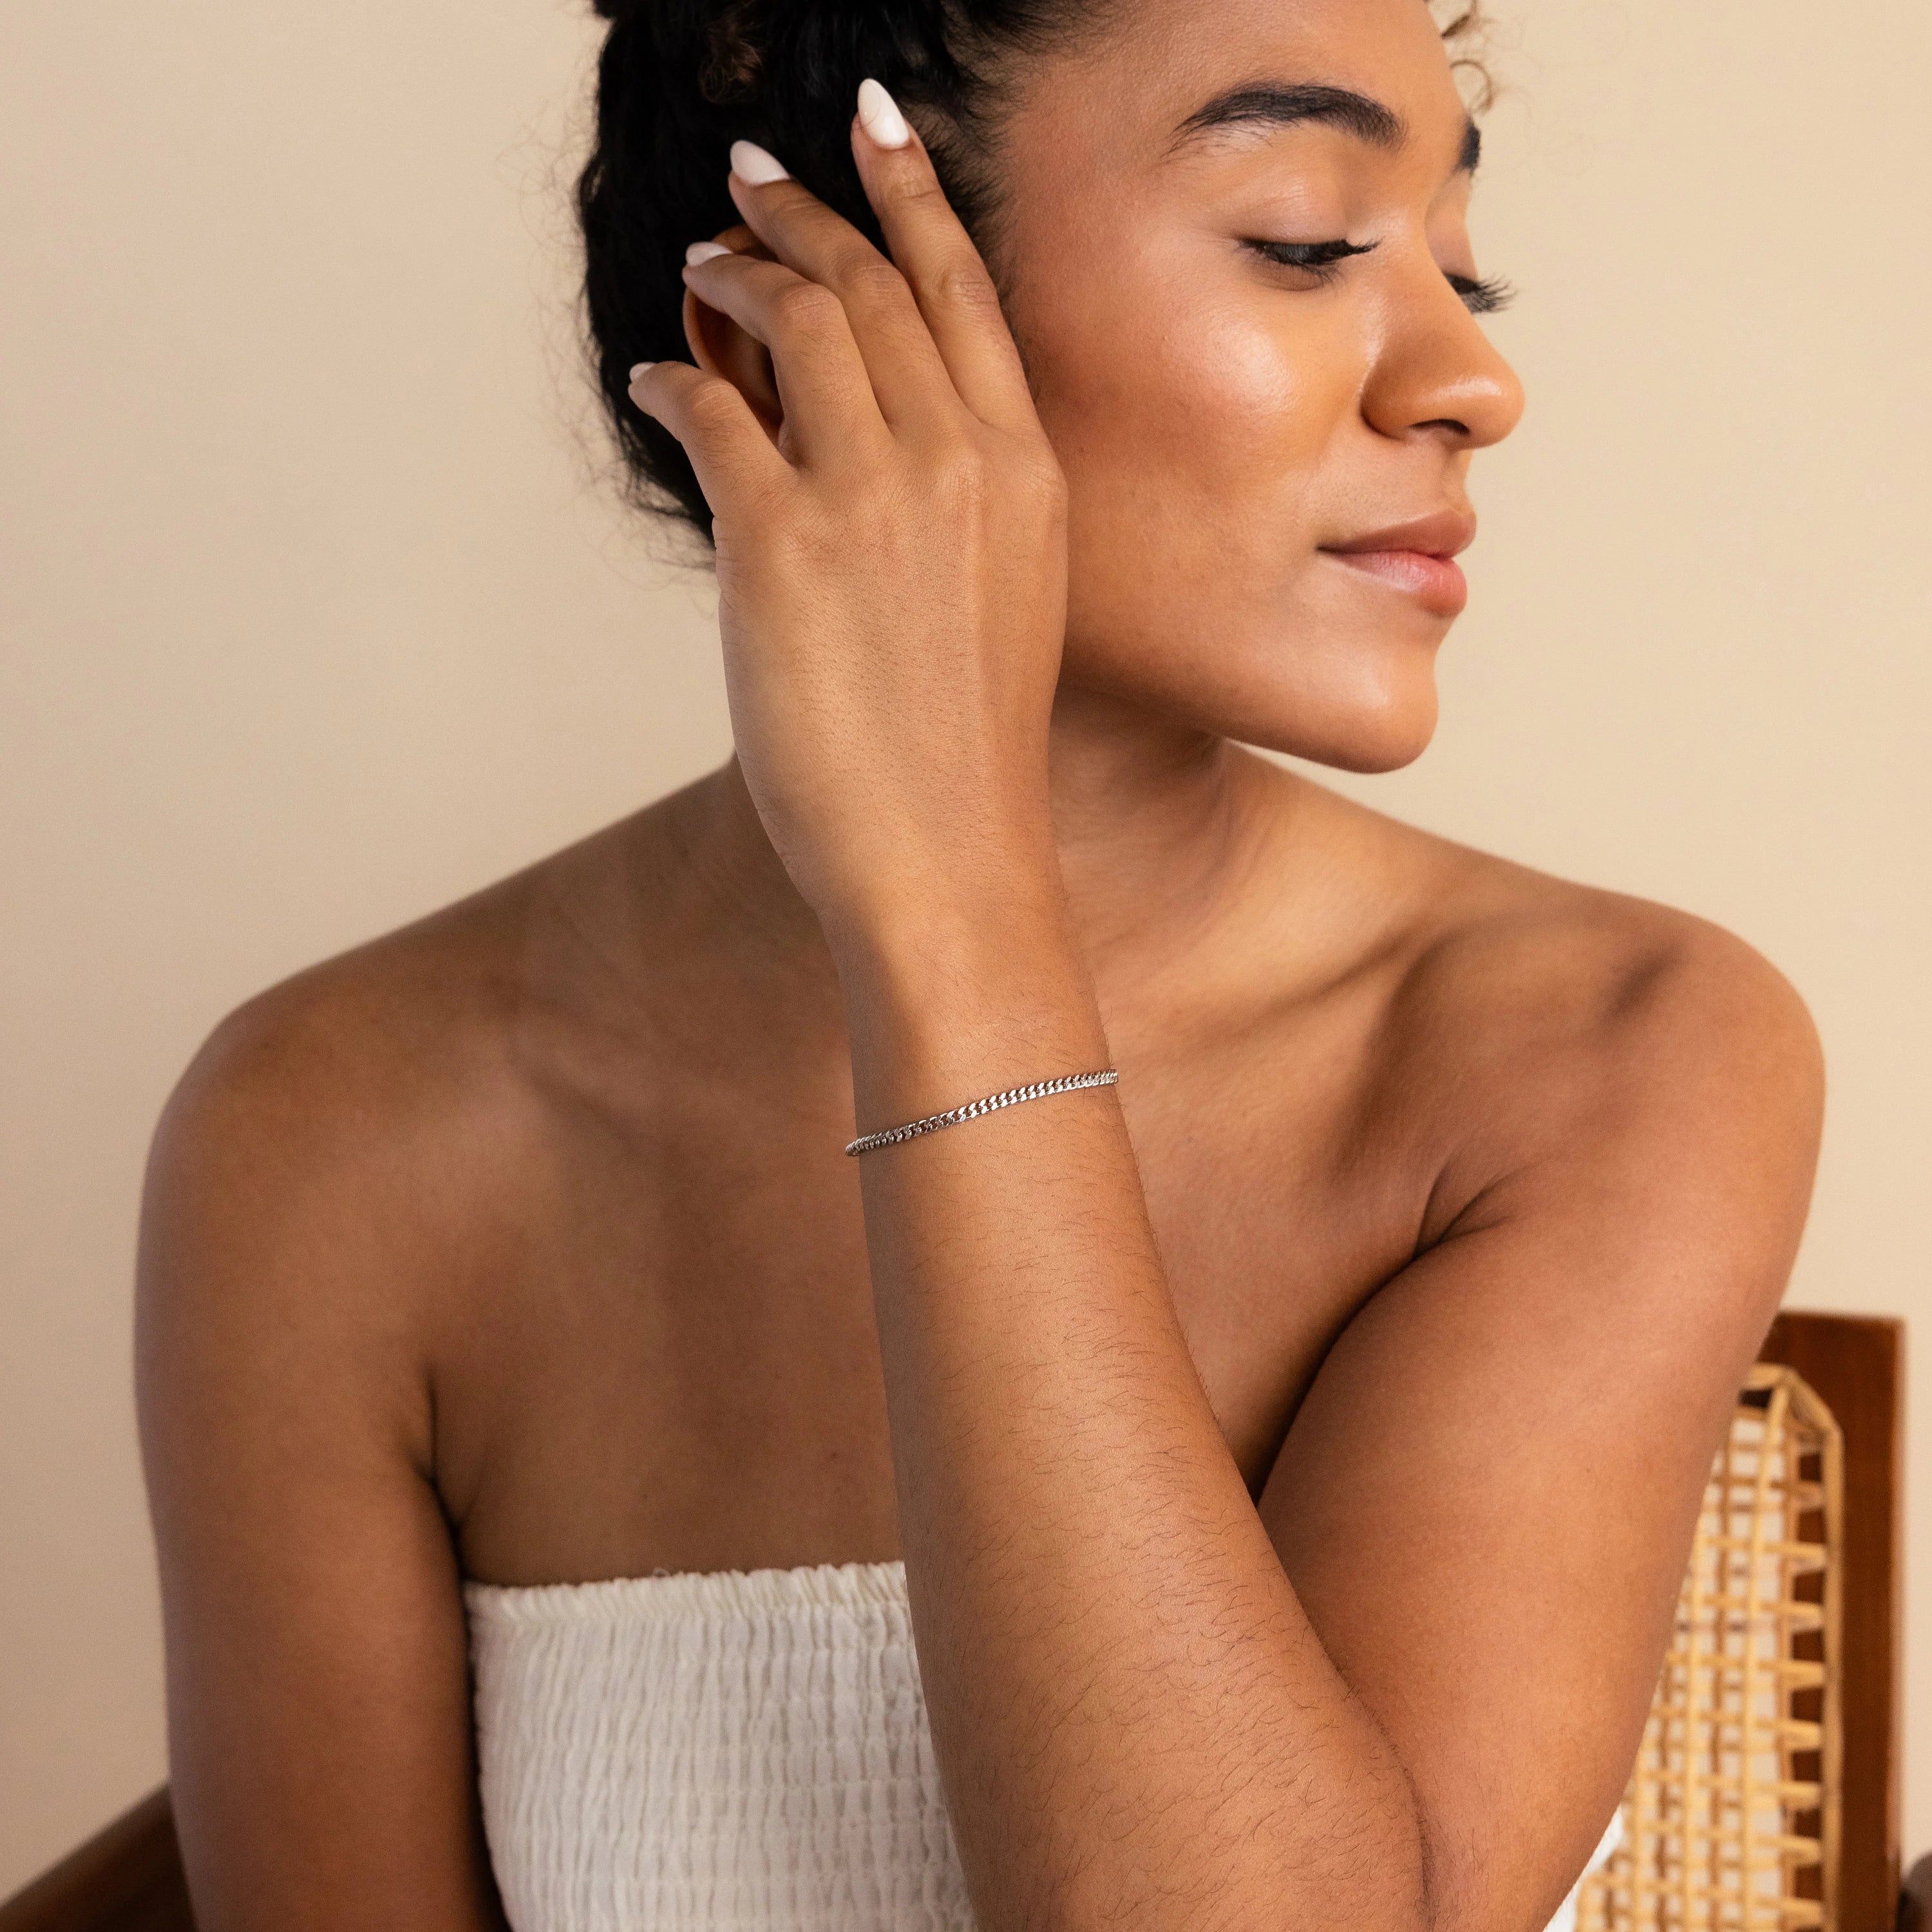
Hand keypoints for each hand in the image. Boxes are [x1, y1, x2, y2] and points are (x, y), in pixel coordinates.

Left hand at [628, 86, 1068, 951]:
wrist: (951, 856)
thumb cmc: (970, 751)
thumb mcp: (1004, 601)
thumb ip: (953, 505)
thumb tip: (863, 438)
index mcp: (1025, 473)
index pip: (962, 292)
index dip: (911, 193)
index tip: (874, 126)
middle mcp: (960, 460)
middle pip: (871, 283)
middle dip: (806, 212)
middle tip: (752, 179)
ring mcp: (875, 495)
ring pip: (795, 317)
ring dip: (734, 271)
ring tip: (699, 260)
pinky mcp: (783, 542)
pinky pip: (709, 409)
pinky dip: (671, 379)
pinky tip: (652, 380)